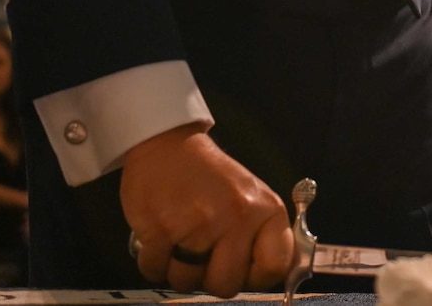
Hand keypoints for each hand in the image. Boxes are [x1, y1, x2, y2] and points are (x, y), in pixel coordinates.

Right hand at [119, 125, 293, 296]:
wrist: (168, 145)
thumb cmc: (210, 176)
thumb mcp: (252, 196)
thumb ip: (264, 235)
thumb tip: (276, 273)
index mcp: (265, 210)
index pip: (275, 267)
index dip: (256, 277)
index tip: (244, 272)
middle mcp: (236, 218)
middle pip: (227, 286)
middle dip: (211, 279)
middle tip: (204, 258)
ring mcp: (197, 226)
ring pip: (188, 283)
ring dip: (179, 271)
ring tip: (182, 243)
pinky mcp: (161, 230)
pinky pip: (155, 272)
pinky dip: (154, 263)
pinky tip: (162, 240)